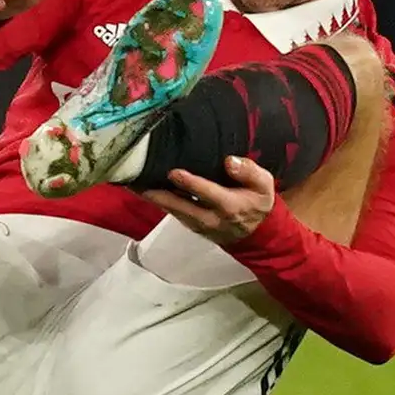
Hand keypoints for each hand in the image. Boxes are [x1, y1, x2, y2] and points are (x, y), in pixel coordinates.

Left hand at [144, 154, 278, 246]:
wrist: (255, 234)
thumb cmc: (257, 202)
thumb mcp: (264, 185)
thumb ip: (249, 172)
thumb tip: (229, 161)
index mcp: (230, 206)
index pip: (208, 194)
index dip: (191, 183)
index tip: (174, 172)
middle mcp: (211, 218)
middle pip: (181, 207)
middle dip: (159, 195)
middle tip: (137, 181)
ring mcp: (198, 225)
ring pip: (172, 210)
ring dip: (152, 198)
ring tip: (131, 182)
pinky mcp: (190, 226)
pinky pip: (171, 212)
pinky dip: (157, 201)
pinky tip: (141, 188)